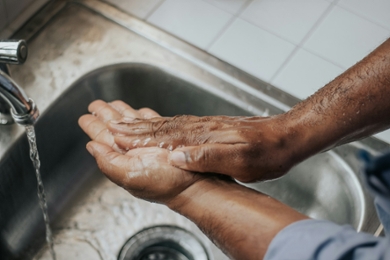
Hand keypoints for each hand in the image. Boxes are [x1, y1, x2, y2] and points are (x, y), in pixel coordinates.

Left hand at [78, 100, 202, 203]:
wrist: (195, 184)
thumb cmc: (167, 184)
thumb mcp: (130, 175)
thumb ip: (108, 162)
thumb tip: (91, 147)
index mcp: (123, 158)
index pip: (103, 138)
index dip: (93, 126)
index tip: (85, 116)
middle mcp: (136, 150)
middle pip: (116, 127)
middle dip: (106, 114)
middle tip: (96, 104)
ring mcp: (151, 144)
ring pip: (133, 123)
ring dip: (123, 113)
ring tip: (113, 104)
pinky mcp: (167, 139)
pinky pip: (153, 123)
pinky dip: (145, 116)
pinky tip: (140, 112)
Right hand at [107, 113, 298, 181]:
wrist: (286, 137)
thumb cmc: (265, 153)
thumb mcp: (239, 161)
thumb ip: (206, 157)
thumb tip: (176, 157)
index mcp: (202, 138)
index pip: (163, 138)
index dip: (138, 138)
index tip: (116, 136)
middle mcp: (200, 129)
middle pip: (161, 128)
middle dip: (134, 127)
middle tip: (112, 125)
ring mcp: (205, 127)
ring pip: (168, 125)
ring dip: (145, 125)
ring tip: (127, 122)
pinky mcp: (212, 128)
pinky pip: (180, 125)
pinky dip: (163, 125)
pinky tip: (159, 125)